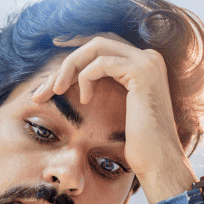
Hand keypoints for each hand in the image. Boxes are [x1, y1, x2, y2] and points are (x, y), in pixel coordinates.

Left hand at [32, 34, 190, 189]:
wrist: (158, 161)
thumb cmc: (138, 143)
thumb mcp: (119, 108)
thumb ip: (107, 86)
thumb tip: (74, 77)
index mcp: (145, 63)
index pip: (105, 43)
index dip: (78, 43)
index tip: (56, 47)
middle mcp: (149, 56)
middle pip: (97, 42)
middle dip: (67, 60)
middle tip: (45, 84)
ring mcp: (147, 61)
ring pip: (96, 47)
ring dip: (70, 68)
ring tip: (56, 91)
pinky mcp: (141, 71)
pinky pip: (100, 64)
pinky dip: (85, 79)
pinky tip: (85, 100)